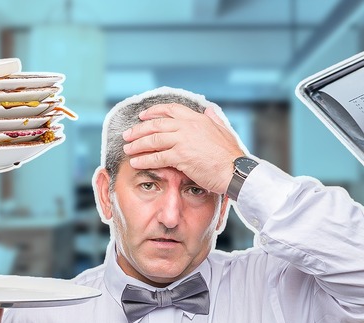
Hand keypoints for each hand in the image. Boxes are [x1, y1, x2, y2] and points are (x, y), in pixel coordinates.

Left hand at [122, 103, 244, 194]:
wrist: (235, 170)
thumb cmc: (231, 155)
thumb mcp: (224, 131)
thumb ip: (214, 119)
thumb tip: (209, 111)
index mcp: (198, 119)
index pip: (171, 110)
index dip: (154, 112)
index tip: (142, 116)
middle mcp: (188, 126)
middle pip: (157, 124)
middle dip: (139, 129)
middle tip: (127, 134)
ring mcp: (184, 140)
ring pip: (153, 139)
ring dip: (137, 144)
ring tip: (127, 149)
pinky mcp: (181, 156)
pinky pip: (157, 156)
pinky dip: (144, 159)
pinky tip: (136, 162)